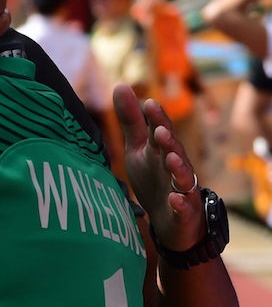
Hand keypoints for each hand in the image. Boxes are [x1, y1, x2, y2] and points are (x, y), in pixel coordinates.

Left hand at [113, 84, 205, 251]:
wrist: (170, 221)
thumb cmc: (153, 177)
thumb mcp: (139, 148)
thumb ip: (131, 120)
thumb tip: (121, 85)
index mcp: (161, 150)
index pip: (160, 131)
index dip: (156, 118)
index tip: (149, 103)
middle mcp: (175, 166)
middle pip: (173, 151)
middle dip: (168, 140)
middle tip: (159, 130)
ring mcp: (182, 189)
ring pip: (183, 176)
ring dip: (177, 166)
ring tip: (169, 157)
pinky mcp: (184, 211)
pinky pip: (184, 206)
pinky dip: (180, 202)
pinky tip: (173, 198)